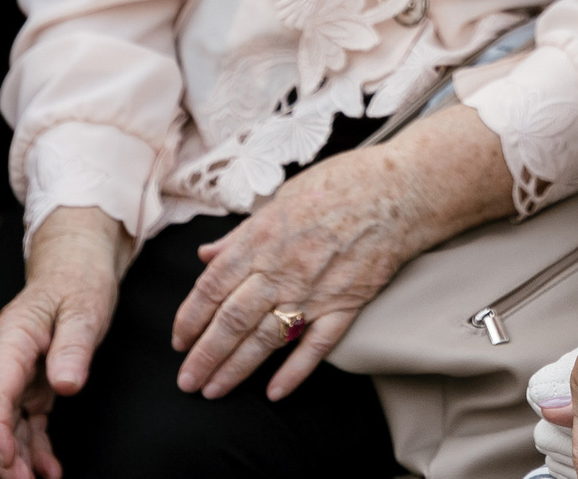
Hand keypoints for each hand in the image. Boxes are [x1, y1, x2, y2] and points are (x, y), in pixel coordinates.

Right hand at [0, 207, 128, 478]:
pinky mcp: (28, 385)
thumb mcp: (85, 309)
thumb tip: (66, 382)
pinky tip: (47, 468)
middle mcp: (3, 359)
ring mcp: (13, 375)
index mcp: (10, 338)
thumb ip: (73, 345)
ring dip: (17, 456)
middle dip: (1, 452)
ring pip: (6, 425)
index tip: (6, 453)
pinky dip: (34, 448)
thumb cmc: (76, 282)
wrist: (75, 268)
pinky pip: (26, 423)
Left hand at [170, 141, 439, 401]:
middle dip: (205, 355)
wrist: (399, 190)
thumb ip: (242, 234)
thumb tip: (207, 255)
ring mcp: (315, 289)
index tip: (178, 341)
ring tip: (215, 390)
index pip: (213, 286)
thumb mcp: (281, 198)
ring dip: (237, 368)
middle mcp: (282, 268)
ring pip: (267, 338)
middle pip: (233, 320)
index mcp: (262, 238)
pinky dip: (295, 371)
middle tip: (187, 381)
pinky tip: (275, 392)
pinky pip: (317, 345)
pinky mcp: (347, 303)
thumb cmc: (340, 184)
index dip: (190, 317)